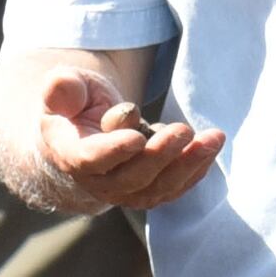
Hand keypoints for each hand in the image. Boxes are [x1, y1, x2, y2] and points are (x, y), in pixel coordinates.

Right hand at [29, 67, 221, 214]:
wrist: (84, 131)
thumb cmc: (76, 104)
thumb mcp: (66, 85)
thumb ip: (63, 87)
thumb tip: (63, 89)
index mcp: (68, 152)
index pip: (89, 159)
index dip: (114, 151)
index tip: (138, 137)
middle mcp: (95, 180)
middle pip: (130, 178)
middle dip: (160, 155)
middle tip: (183, 130)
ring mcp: (122, 191)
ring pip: (156, 188)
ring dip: (187, 165)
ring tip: (212, 139)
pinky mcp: (146, 191)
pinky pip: (172, 189)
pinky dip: (194, 172)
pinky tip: (209, 150)